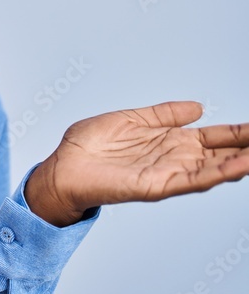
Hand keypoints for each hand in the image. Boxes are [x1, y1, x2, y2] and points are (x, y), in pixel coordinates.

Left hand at [24, 101, 248, 226]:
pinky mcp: (154, 186)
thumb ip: (165, 114)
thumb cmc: (89, 146)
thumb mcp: (132, 119)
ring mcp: (166, 173)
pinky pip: (189, 181)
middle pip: (220, 154)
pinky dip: (215, 175)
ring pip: (212, 169)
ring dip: (238, 164)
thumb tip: (198, 107)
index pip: (213, 137)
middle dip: (245, 149)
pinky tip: (236, 168)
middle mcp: (172, 159)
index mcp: (168, 141)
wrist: (62, 167)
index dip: (237, 134)